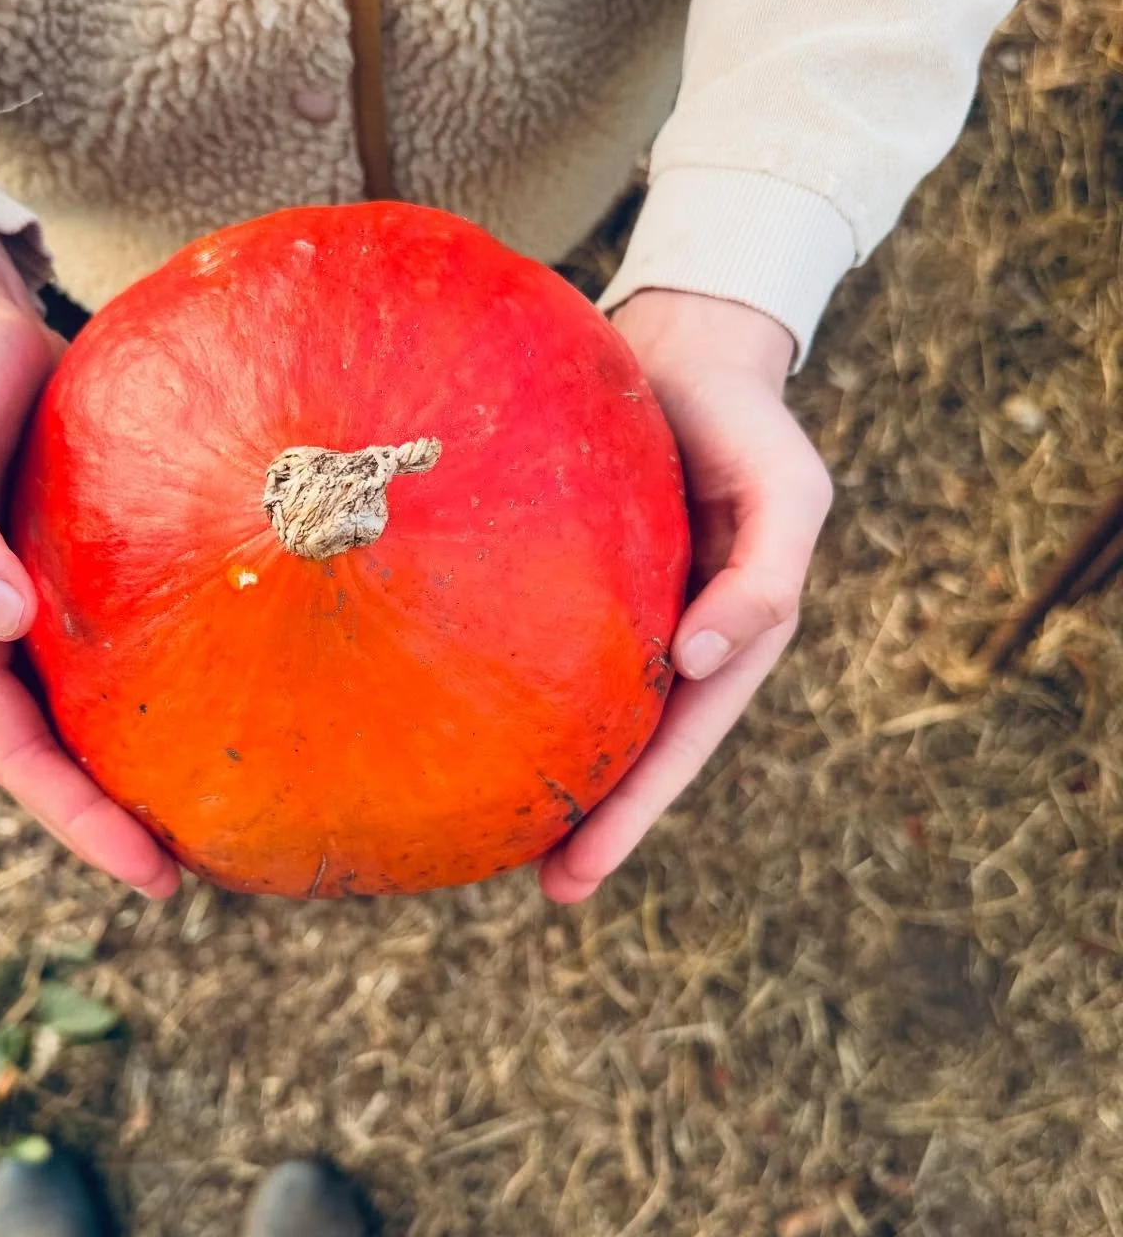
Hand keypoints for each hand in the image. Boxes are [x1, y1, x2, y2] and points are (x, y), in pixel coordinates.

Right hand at [0, 221, 178, 898]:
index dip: (78, 823)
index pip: (18, 758)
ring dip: (155, 766)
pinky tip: (253, 693)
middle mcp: (2, 640)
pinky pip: (142, 647)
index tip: (152, 876)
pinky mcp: (100, 576)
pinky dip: (183, 681)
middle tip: (209, 875)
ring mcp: (52, 613)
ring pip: (106, 711)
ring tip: (239, 812)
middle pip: (66, 757)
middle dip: (125, 823)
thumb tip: (1, 622)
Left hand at [539, 290, 831, 903]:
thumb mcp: (788, 490)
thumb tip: (696, 663)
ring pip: (575, 708)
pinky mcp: (564, 573)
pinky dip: (501, 685)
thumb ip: (763, 578)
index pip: (674, 745)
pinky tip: (448, 717)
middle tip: (540, 888)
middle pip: (626, 750)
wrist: (689, 348)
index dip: (631, 813)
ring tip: (482, 838)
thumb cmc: (745, 421)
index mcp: (723, 639)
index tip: (575, 875)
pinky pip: (531, 640)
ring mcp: (617, 611)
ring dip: (542, 772)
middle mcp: (669, 638)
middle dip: (589, 825)